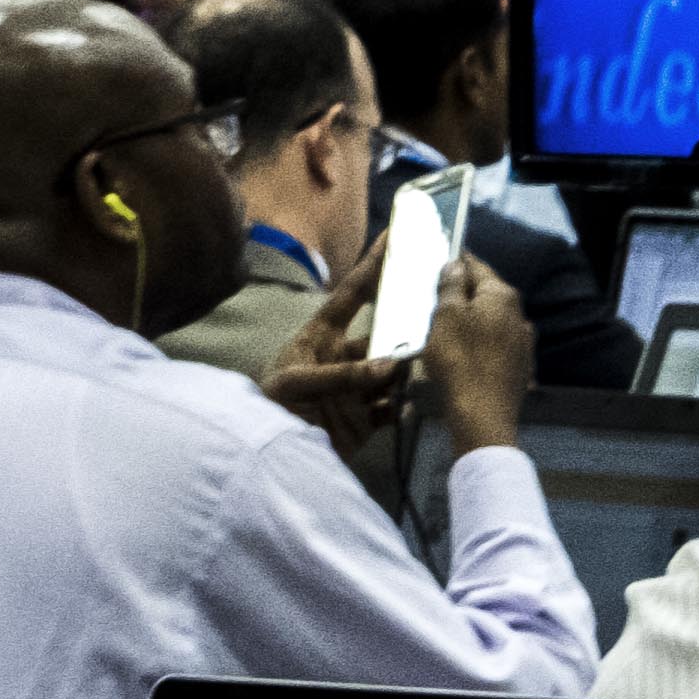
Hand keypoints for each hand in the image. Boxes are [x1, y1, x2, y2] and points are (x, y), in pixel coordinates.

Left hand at [256, 232, 414, 442]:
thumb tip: (390, 366)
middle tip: (434, 319)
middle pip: (382, 336)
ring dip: (407, 372)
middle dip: (405, 330)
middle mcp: (341, 359)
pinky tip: (407, 406)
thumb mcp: (295, 384)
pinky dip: (402, 406)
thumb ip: (342, 373)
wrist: (264, 461)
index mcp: (320, 339)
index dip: (371, 266)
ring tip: (424, 368)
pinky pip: (392, 406)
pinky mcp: (364, 417)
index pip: (351, 296)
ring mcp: (354, 388)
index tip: (394, 237)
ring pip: (393, 371)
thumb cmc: (270, 411)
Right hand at [426, 248, 536, 458]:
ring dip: (466, 318)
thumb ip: (451, 288)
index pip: (477, 267)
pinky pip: (491, 343)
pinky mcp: (517, 364)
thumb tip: (457, 265)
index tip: (439, 255)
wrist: (483, 414)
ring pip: (488, 320)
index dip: (457, 260)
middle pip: (484, 294)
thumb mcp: (446, 317)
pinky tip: (458, 348)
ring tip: (438, 321)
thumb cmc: (460, 360)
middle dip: (459, 291)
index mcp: (503, 297)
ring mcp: (522, 341)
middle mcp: (519, 315)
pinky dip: (475, 340)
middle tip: (430, 291)